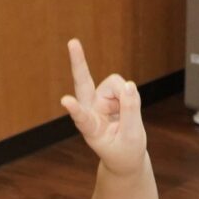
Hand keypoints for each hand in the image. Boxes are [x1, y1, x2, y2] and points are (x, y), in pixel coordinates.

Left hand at [60, 40, 144, 175]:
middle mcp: (90, 110)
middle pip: (83, 83)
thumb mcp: (132, 137)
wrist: (125, 155)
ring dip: (126, 96)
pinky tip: (127, 109)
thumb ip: (131, 112)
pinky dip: (130, 96)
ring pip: (115, 83)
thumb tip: (129, 84)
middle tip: (72, 42)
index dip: (75, 109)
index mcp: (91, 129)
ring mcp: (98, 100)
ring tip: (127, 116)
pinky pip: (123, 86)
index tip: (66, 101)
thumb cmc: (125, 151)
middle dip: (79, 62)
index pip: (82, 118)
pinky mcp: (108, 94)